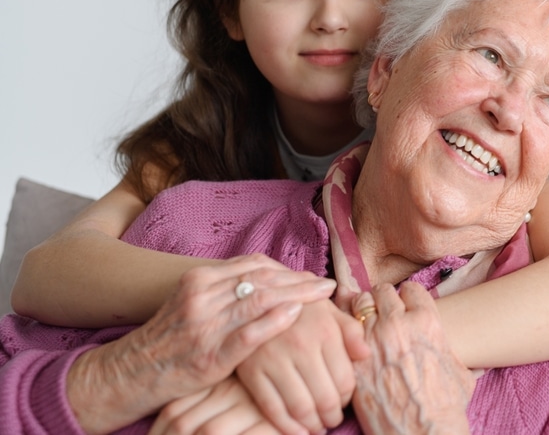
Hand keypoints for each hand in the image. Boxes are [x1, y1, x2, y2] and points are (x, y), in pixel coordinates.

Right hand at [67, 254, 335, 433]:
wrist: (132, 372)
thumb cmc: (170, 339)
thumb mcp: (192, 302)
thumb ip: (225, 288)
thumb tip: (266, 278)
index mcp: (200, 279)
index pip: (253, 265)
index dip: (285, 268)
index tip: (309, 274)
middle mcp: (202, 295)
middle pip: (262, 278)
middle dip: (299, 279)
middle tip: (326, 283)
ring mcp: (206, 324)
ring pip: (260, 299)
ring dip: (298, 294)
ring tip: (323, 294)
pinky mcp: (211, 354)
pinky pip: (250, 332)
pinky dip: (277, 320)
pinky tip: (298, 313)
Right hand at [237, 298, 369, 433]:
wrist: (257, 298)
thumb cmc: (300, 307)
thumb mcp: (329, 310)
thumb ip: (352, 331)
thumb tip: (366, 355)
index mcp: (325, 331)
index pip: (345, 380)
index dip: (347, 398)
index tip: (343, 402)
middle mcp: (300, 346)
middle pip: (325, 398)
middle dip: (332, 416)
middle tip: (332, 420)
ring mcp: (273, 360)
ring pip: (300, 407)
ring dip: (312, 425)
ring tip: (317, 426)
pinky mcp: (251, 371)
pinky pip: (272, 408)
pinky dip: (287, 427)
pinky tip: (297, 430)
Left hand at [352, 283, 474, 434]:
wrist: (423, 433)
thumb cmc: (446, 406)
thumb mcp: (459, 368)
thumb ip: (446, 346)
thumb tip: (444, 344)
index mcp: (427, 321)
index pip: (411, 289)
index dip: (408, 297)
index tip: (406, 305)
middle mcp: (398, 324)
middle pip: (383, 291)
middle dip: (383, 300)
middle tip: (382, 312)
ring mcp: (372, 340)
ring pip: (359, 304)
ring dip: (362, 311)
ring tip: (364, 322)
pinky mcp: (353, 360)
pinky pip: (342, 330)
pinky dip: (345, 330)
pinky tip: (348, 336)